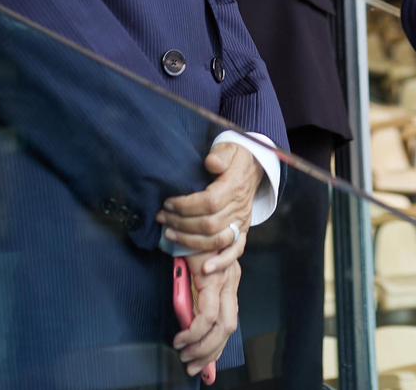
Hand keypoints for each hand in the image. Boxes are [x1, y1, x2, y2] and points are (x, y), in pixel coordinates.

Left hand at [157, 142, 262, 265]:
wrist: (253, 167)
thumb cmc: (235, 158)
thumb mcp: (228, 148)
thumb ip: (220, 155)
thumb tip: (210, 163)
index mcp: (234, 186)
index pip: (209, 202)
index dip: (186, 205)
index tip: (168, 202)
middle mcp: (239, 207)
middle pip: (209, 224)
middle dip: (180, 223)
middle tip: (161, 217)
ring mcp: (241, 221)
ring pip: (216, 239)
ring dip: (190, 241)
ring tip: (169, 233)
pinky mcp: (242, 231)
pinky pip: (235, 251)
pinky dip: (220, 262)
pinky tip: (204, 268)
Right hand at [173, 253, 239, 375]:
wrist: (191, 215)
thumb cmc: (189, 241)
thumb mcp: (193, 270)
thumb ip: (194, 293)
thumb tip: (186, 322)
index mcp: (228, 281)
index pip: (228, 321)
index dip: (217, 346)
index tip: (204, 364)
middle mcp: (231, 282)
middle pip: (229, 328)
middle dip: (210, 353)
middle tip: (193, 366)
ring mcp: (224, 280)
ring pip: (221, 326)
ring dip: (202, 346)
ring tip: (184, 353)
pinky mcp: (212, 279)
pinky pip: (207, 314)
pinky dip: (195, 330)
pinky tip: (183, 336)